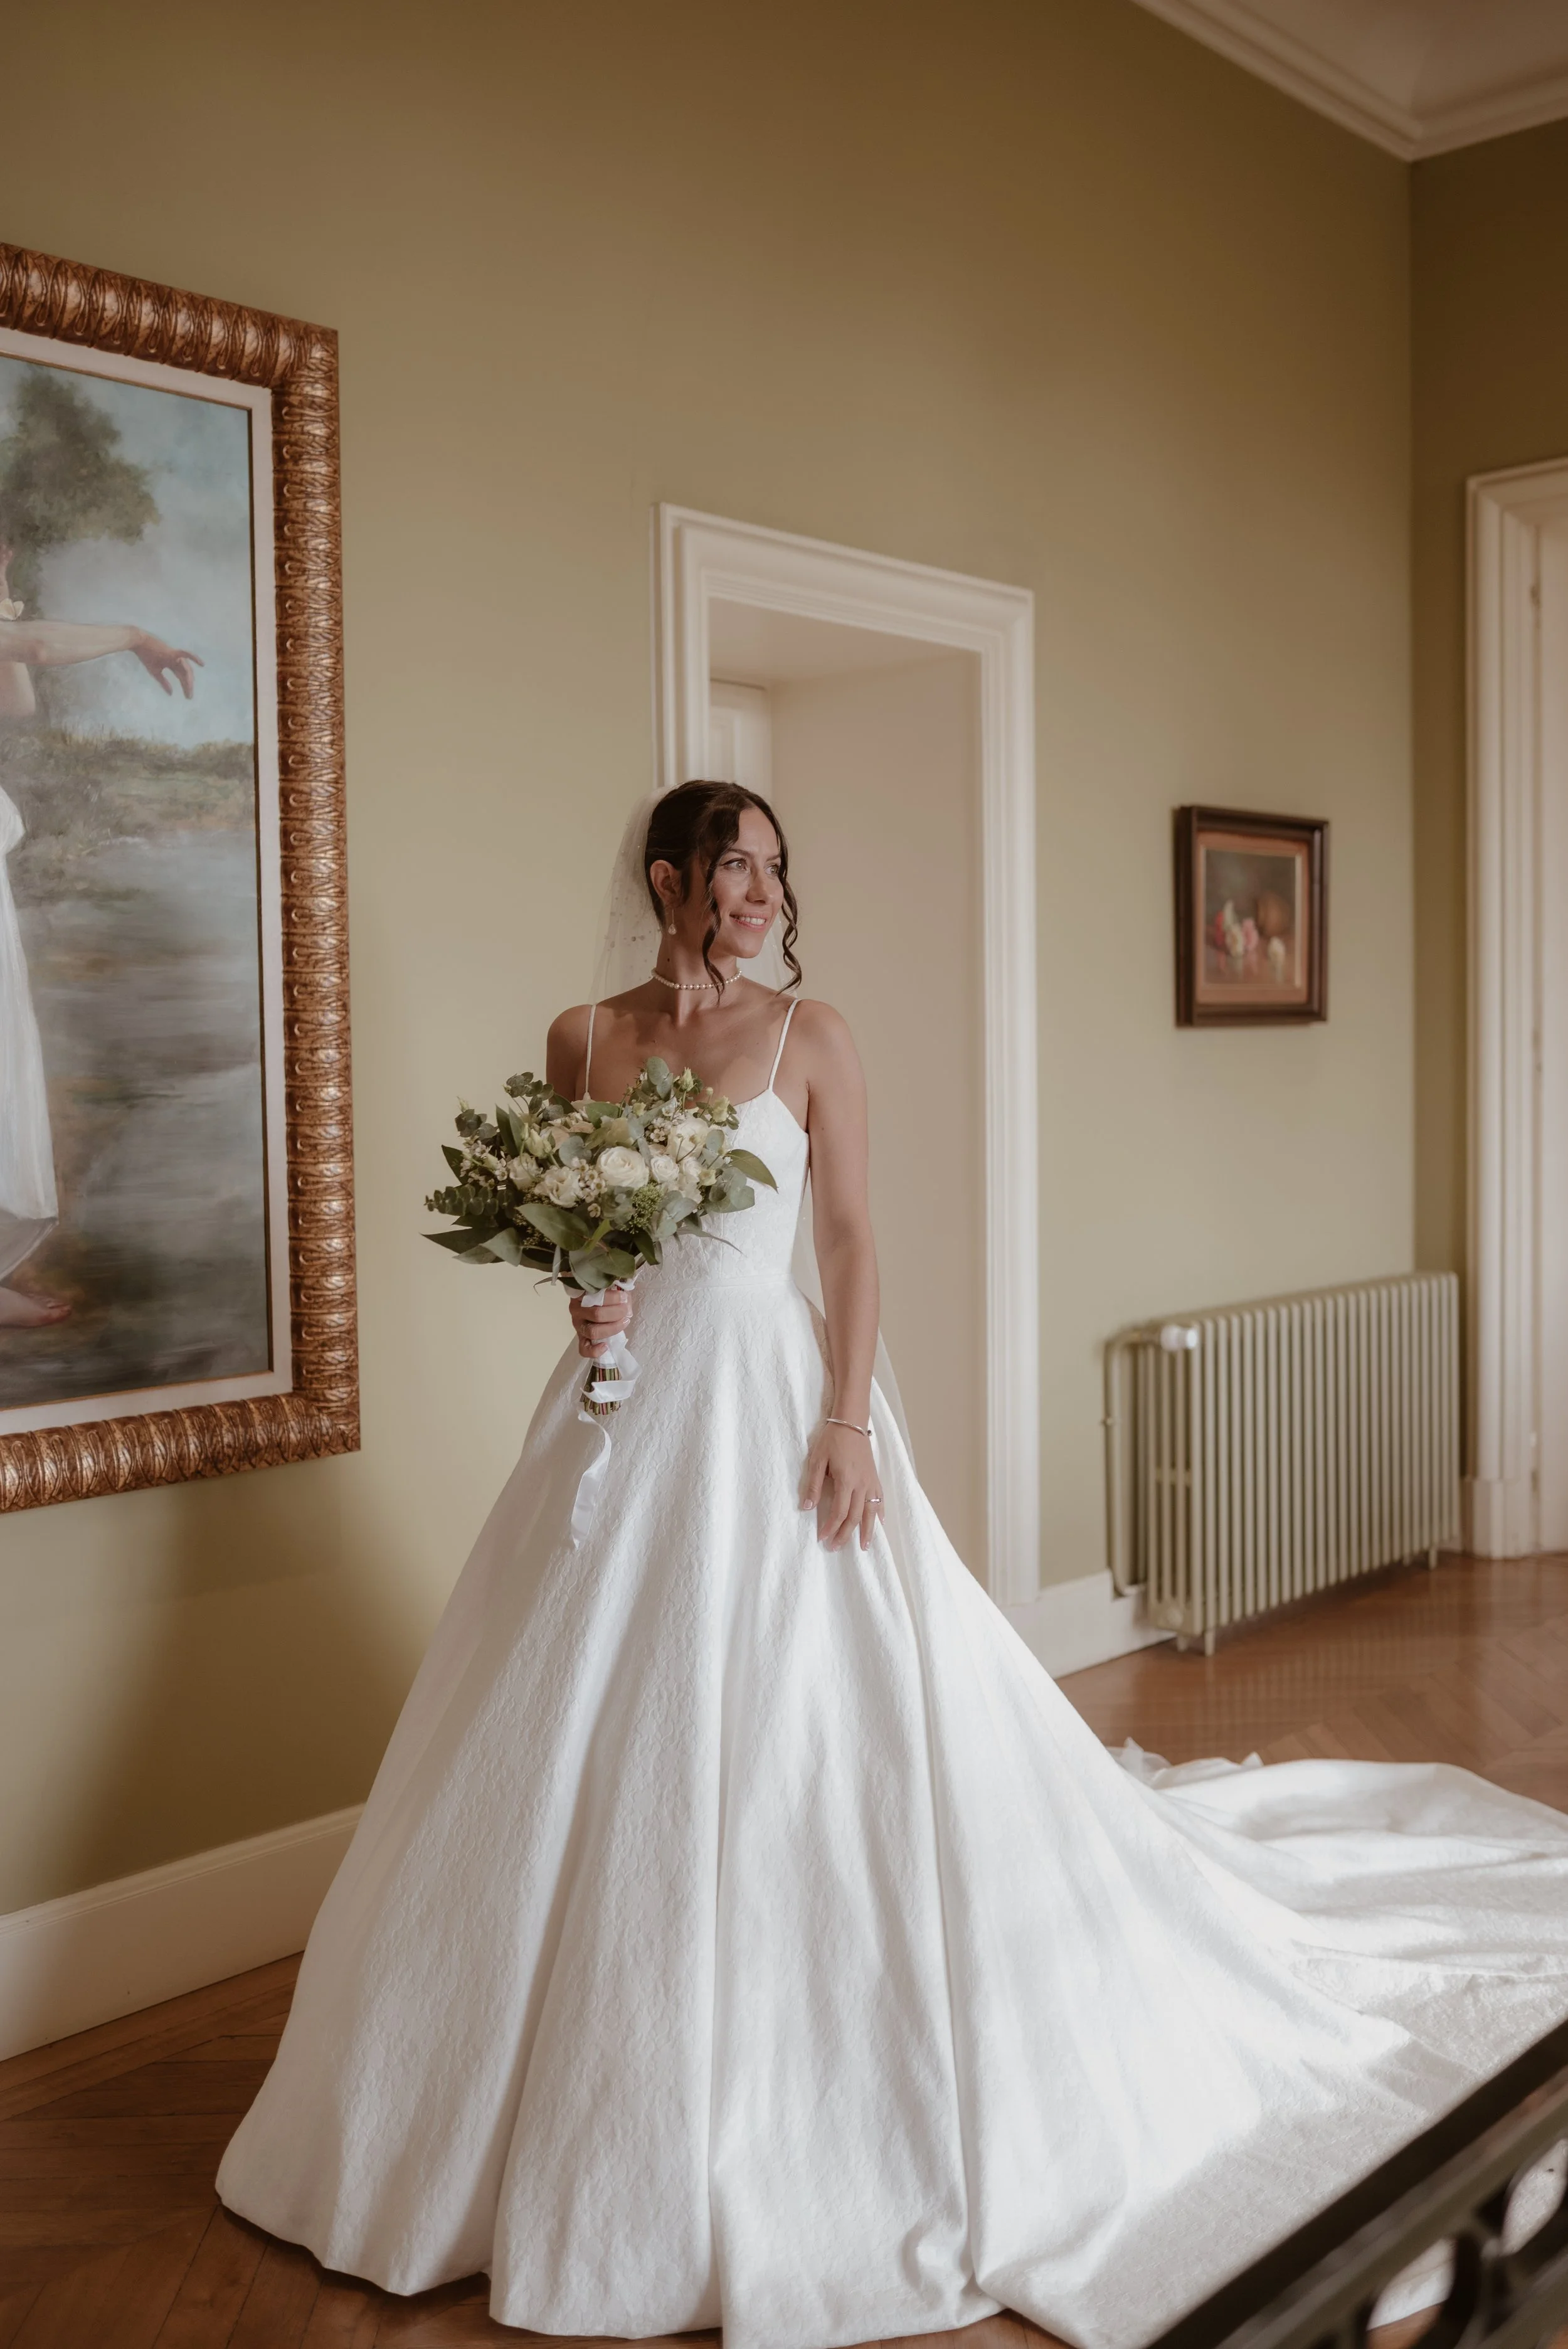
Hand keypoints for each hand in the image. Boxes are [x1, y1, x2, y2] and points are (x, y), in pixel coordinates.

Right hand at [131, 633, 202, 698]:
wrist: (138, 643)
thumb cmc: (145, 656)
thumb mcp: (155, 672)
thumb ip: (163, 682)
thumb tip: (171, 693)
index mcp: (172, 664)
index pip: (181, 676)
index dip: (185, 686)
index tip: (188, 696)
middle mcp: (176, 660)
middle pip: (185, 674)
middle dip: (188, 685)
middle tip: (189, 697)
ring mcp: (175, 656)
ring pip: (185, 669)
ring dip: (188, 679)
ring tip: (190, 689)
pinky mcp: (173, 652)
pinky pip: (185, 654)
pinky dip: (194, 657)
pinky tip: (202, 664)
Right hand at [569, 1283, 633, 1360]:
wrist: (591, 1304)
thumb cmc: (602, 1296)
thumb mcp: (608, 1290)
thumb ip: (617, 1293)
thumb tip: (626, 1302)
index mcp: (580, 1295)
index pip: (594, 1296)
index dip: (612, 1298)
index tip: (624, 1297)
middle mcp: (576, 1310)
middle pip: (597, 1314)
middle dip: (616, 1313)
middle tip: (625, 1310)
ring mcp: (577, 1325)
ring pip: (593, 1331)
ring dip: (613, 1328)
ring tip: (624, 1322)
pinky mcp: (580, 1338)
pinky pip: (584, 1349)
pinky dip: (595, 1351)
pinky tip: (606, 1346)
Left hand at [801, 1420, 882, 1550]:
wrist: (851, 1422)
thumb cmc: (832, 1439)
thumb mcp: (817, 1460)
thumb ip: (814, 1485)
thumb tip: (806, 1508)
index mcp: (846, 1480)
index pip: (839, 1512)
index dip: (830, 1527)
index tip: (822, 1538)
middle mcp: (861, 1484)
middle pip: (855, 1516)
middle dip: (845, 1534)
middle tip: (836, 1547)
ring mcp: (871, 1481)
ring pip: (870, 1512)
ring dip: (867, 1531)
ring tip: (864, 1546)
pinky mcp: (875, 1477)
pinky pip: (879, 1499)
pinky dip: (879, 1513)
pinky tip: (879, 1523)